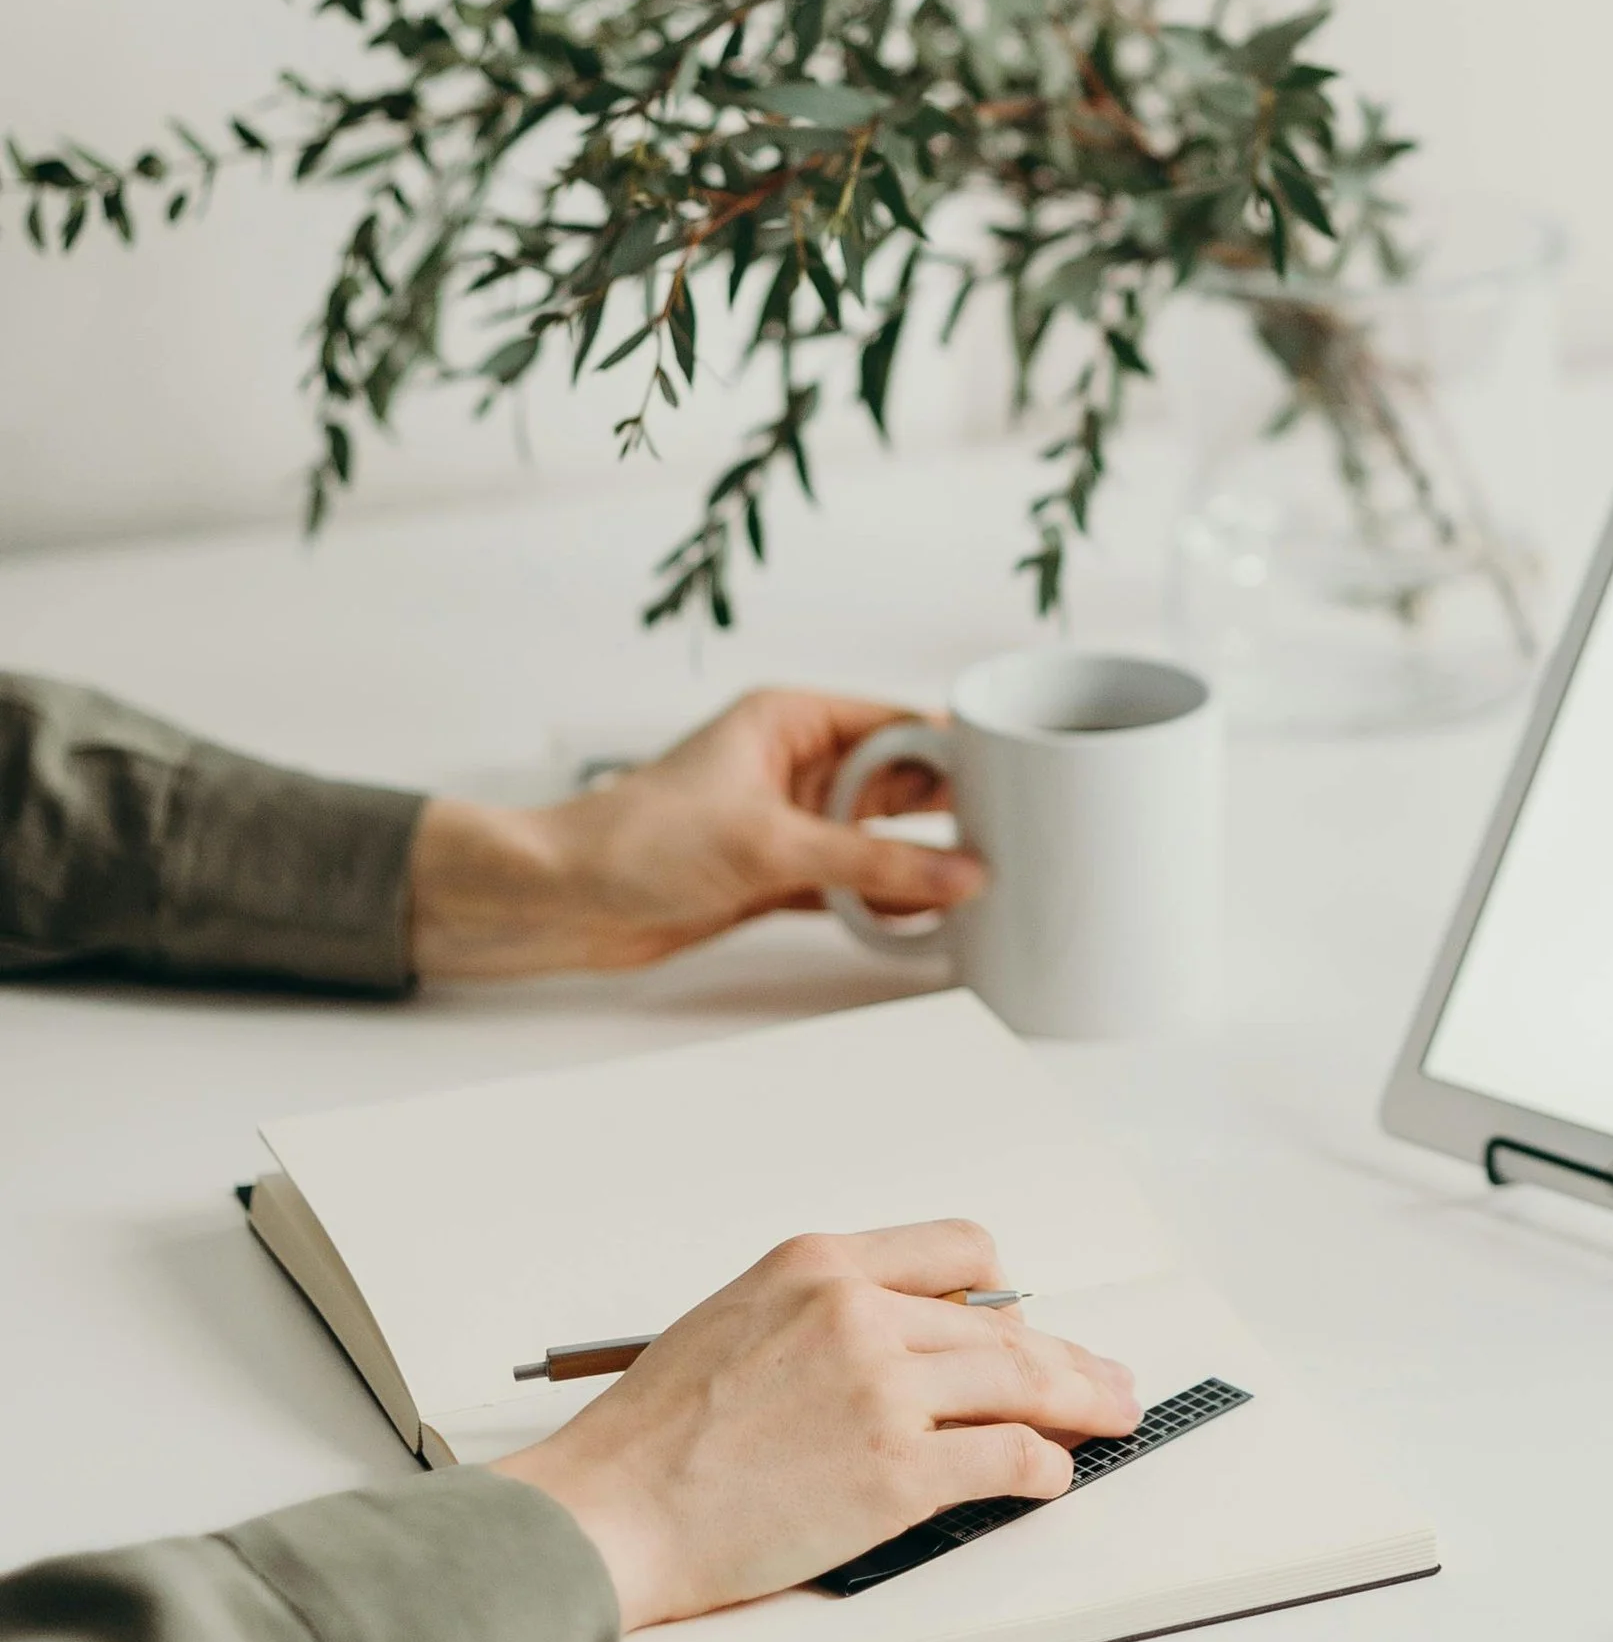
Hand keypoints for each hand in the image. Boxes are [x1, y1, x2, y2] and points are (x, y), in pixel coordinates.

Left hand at [409, 687, 980, 978]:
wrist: (560, 902)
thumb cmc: (636, 841)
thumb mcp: (770, 845)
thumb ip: (872, 864)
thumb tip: (960, 874)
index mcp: (792, 720)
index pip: (899, 725)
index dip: (959, 750)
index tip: (1019, 775)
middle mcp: (796, 764)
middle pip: (900, 782)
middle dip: (953, 809)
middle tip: (1022, 836)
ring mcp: (788, 821)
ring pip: (880, 837)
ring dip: (923, 863)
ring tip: (990, 882)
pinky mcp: (777, 874)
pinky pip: (853, 884)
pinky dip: (887, 903)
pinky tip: (931, 920)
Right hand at [493, 1220, 1137, 1628]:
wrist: (610, 1510)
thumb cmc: (653, 1434)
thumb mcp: (737, 1319)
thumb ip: (822, 1316)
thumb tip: (897, 1342)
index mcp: (819, 1264)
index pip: (956, 1252)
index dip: (1001, 1294)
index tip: (1024, 1319)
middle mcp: (861, 1312)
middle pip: (1003, 1325)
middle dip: (1066, 1356)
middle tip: (1108, 1378)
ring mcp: (885, 1389)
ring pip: (1021, 1381)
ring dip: (1080, 1402)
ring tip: (1111, 1416)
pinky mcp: (898, 1471)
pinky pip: (1006, 1456)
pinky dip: (1041, 1466)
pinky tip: (1051, 1474)